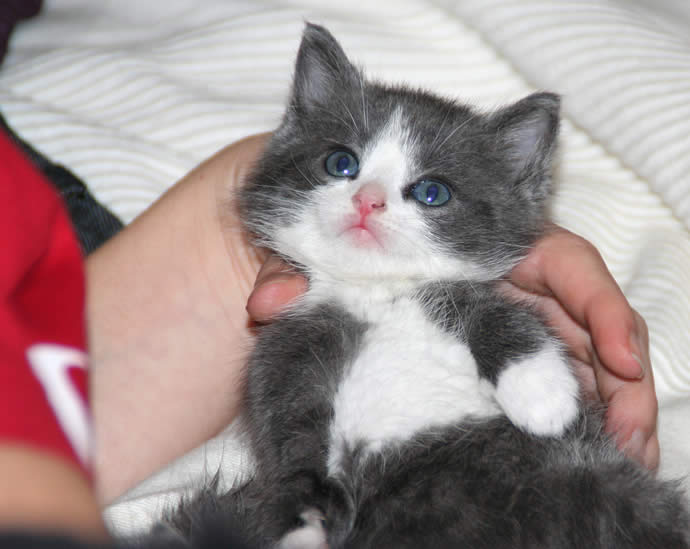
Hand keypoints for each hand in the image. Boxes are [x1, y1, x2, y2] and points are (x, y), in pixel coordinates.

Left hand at [248, 225, 658, 469]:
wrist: (301, 238)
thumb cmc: (316, 223)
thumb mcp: (306, 236)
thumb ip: (291, 265)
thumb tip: (270, 302)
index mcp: (479, 240)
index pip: (560, 262)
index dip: (597, 306)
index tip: (618, 357)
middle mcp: (501, 281)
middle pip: (581, 320)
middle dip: (615, 373)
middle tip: (631, 436)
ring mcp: (497, 319)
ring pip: (570, 356)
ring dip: (601, 402)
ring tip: (623, 454)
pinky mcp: (480, 355)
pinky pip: (536, 382)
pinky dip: (564, 413)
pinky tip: (582, 450)